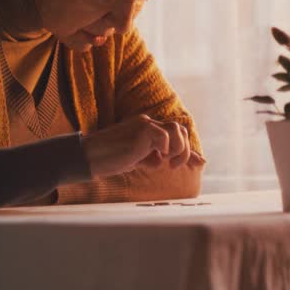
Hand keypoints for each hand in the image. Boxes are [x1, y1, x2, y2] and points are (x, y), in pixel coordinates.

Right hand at [81, 114, 205, 177]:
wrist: (89, 156)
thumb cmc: (109, 159)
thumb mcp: (136, 160)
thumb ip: (152, 158)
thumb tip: (166, 162)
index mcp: (146, 127)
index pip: (174, 133)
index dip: (188, 149)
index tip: (200, 163)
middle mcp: (148, 123)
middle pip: (180, 129)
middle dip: (184, 149)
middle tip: (172, 166)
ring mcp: (145, 125)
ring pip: (177, 130)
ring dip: (179, 148)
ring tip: (167, 163)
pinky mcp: (143, 131)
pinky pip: (165, 136)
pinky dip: (166, 148)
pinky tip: (156, 158)